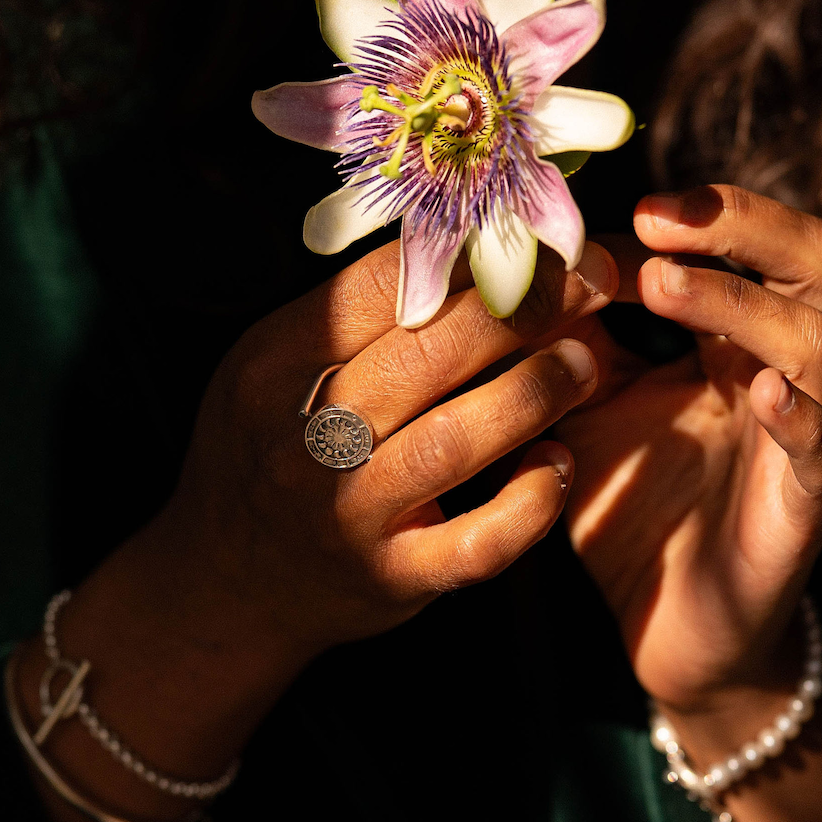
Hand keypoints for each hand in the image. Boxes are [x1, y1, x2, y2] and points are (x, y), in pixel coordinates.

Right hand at [150, 236, 613, 660]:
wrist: (230, 581)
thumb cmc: (266, 452)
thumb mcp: (272, 368)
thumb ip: (348, 318)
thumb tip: (463, 249)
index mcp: (275, 363)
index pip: (378, 287)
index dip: (467, 255)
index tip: (534, 239)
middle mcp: (304, 436)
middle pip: (422, 354)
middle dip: (520, 310)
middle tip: (591, 282)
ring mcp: (346, 513)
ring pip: (451, 441)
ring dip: (532, 394)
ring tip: (585, 364)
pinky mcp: (390, 577)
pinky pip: (474, 543)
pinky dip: (529, 503)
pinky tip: (558, 465)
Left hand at [555, 186, 821, 821]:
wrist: (659, 619)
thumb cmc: (626, 502)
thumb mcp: (587, 408)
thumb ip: (569, 342)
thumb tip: (527, 265)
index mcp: (735, 344)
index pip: (750, 245)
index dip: (696, 216)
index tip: (619, 206)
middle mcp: (782, 373)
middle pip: (812, 262)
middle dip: (742, 225)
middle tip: (656, 217)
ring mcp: (804, 434)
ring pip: (814, 340)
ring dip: (738, 304)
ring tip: (660, 284)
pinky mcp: (808, 502)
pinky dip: (798, 413)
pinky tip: (758, 390)